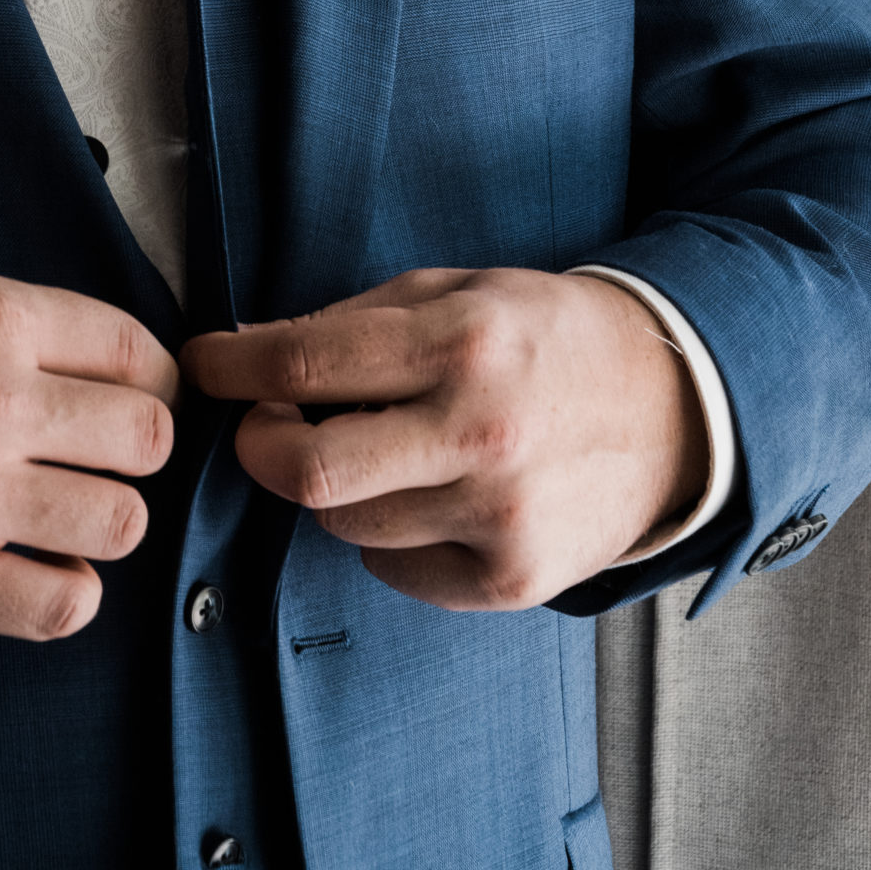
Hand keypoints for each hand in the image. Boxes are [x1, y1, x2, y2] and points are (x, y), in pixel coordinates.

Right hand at [0, 263, 178, 640]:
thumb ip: (22, 323)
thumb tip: (118, 363)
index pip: (137, 353)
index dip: (151, 376)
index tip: (136, 392)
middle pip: (149, 438)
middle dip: (135, 444)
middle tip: (98, 451)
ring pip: (122, 522)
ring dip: (104, 515)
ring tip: (63, 505)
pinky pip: (64, 604)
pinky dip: (67, 587)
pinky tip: (37, 560)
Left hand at [182, 267, 708, 609]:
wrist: (669, 407)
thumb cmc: (545, 337)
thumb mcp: (457, 290)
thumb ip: (355, 319)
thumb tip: (251, 347)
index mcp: (459, 342)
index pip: (303, 361)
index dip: (231, 366)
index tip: (201, 365)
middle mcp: (477, 432)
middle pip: (308, 470)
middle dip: (259, 448)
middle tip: (264, 426)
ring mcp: (497, 516)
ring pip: (346, 526)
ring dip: (333, 490)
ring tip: (374, 450)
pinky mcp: (512, 580)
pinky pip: (396, 572)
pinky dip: (386, 539)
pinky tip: (423, 497)